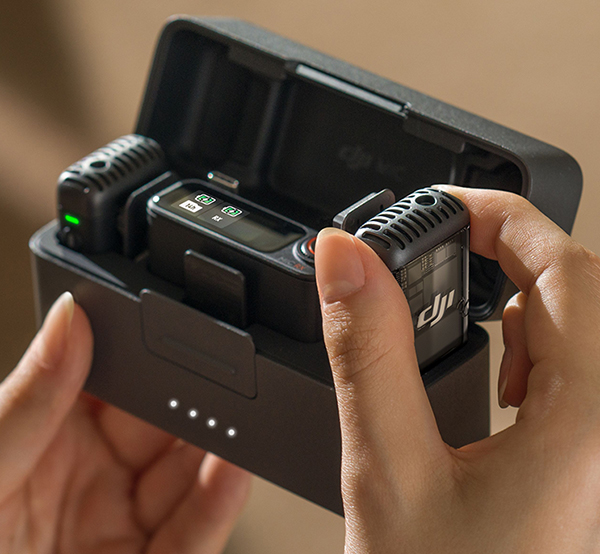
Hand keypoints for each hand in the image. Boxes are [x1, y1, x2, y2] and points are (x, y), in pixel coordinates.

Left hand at [0, 293, 250, 552]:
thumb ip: (29, 400)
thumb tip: (70, 318)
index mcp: (38, 439)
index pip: (109, 383)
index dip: (143, 358)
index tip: (175, 338)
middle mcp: (82, 479)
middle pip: (157, 428)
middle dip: (191, 404)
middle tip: (221, 384)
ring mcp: (115, 527)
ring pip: (182, 480)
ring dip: (214, 451)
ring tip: (238, 426)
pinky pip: (191, 538)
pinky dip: (218, 506)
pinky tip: (232, 473)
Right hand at [315, 186, 599, 553]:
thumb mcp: (387, 471)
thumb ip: (367, 351)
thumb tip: (343, 260)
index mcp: (593, 429)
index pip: (568, 268)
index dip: (502, 216)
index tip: (445, 205)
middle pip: (586, 291)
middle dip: (511, 257)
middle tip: (445, 255)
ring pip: (592, 332)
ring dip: (531, 306)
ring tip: (476, 329)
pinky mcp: (599, 465)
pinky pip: (590, 377)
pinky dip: (548, 353)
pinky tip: (510, 388)